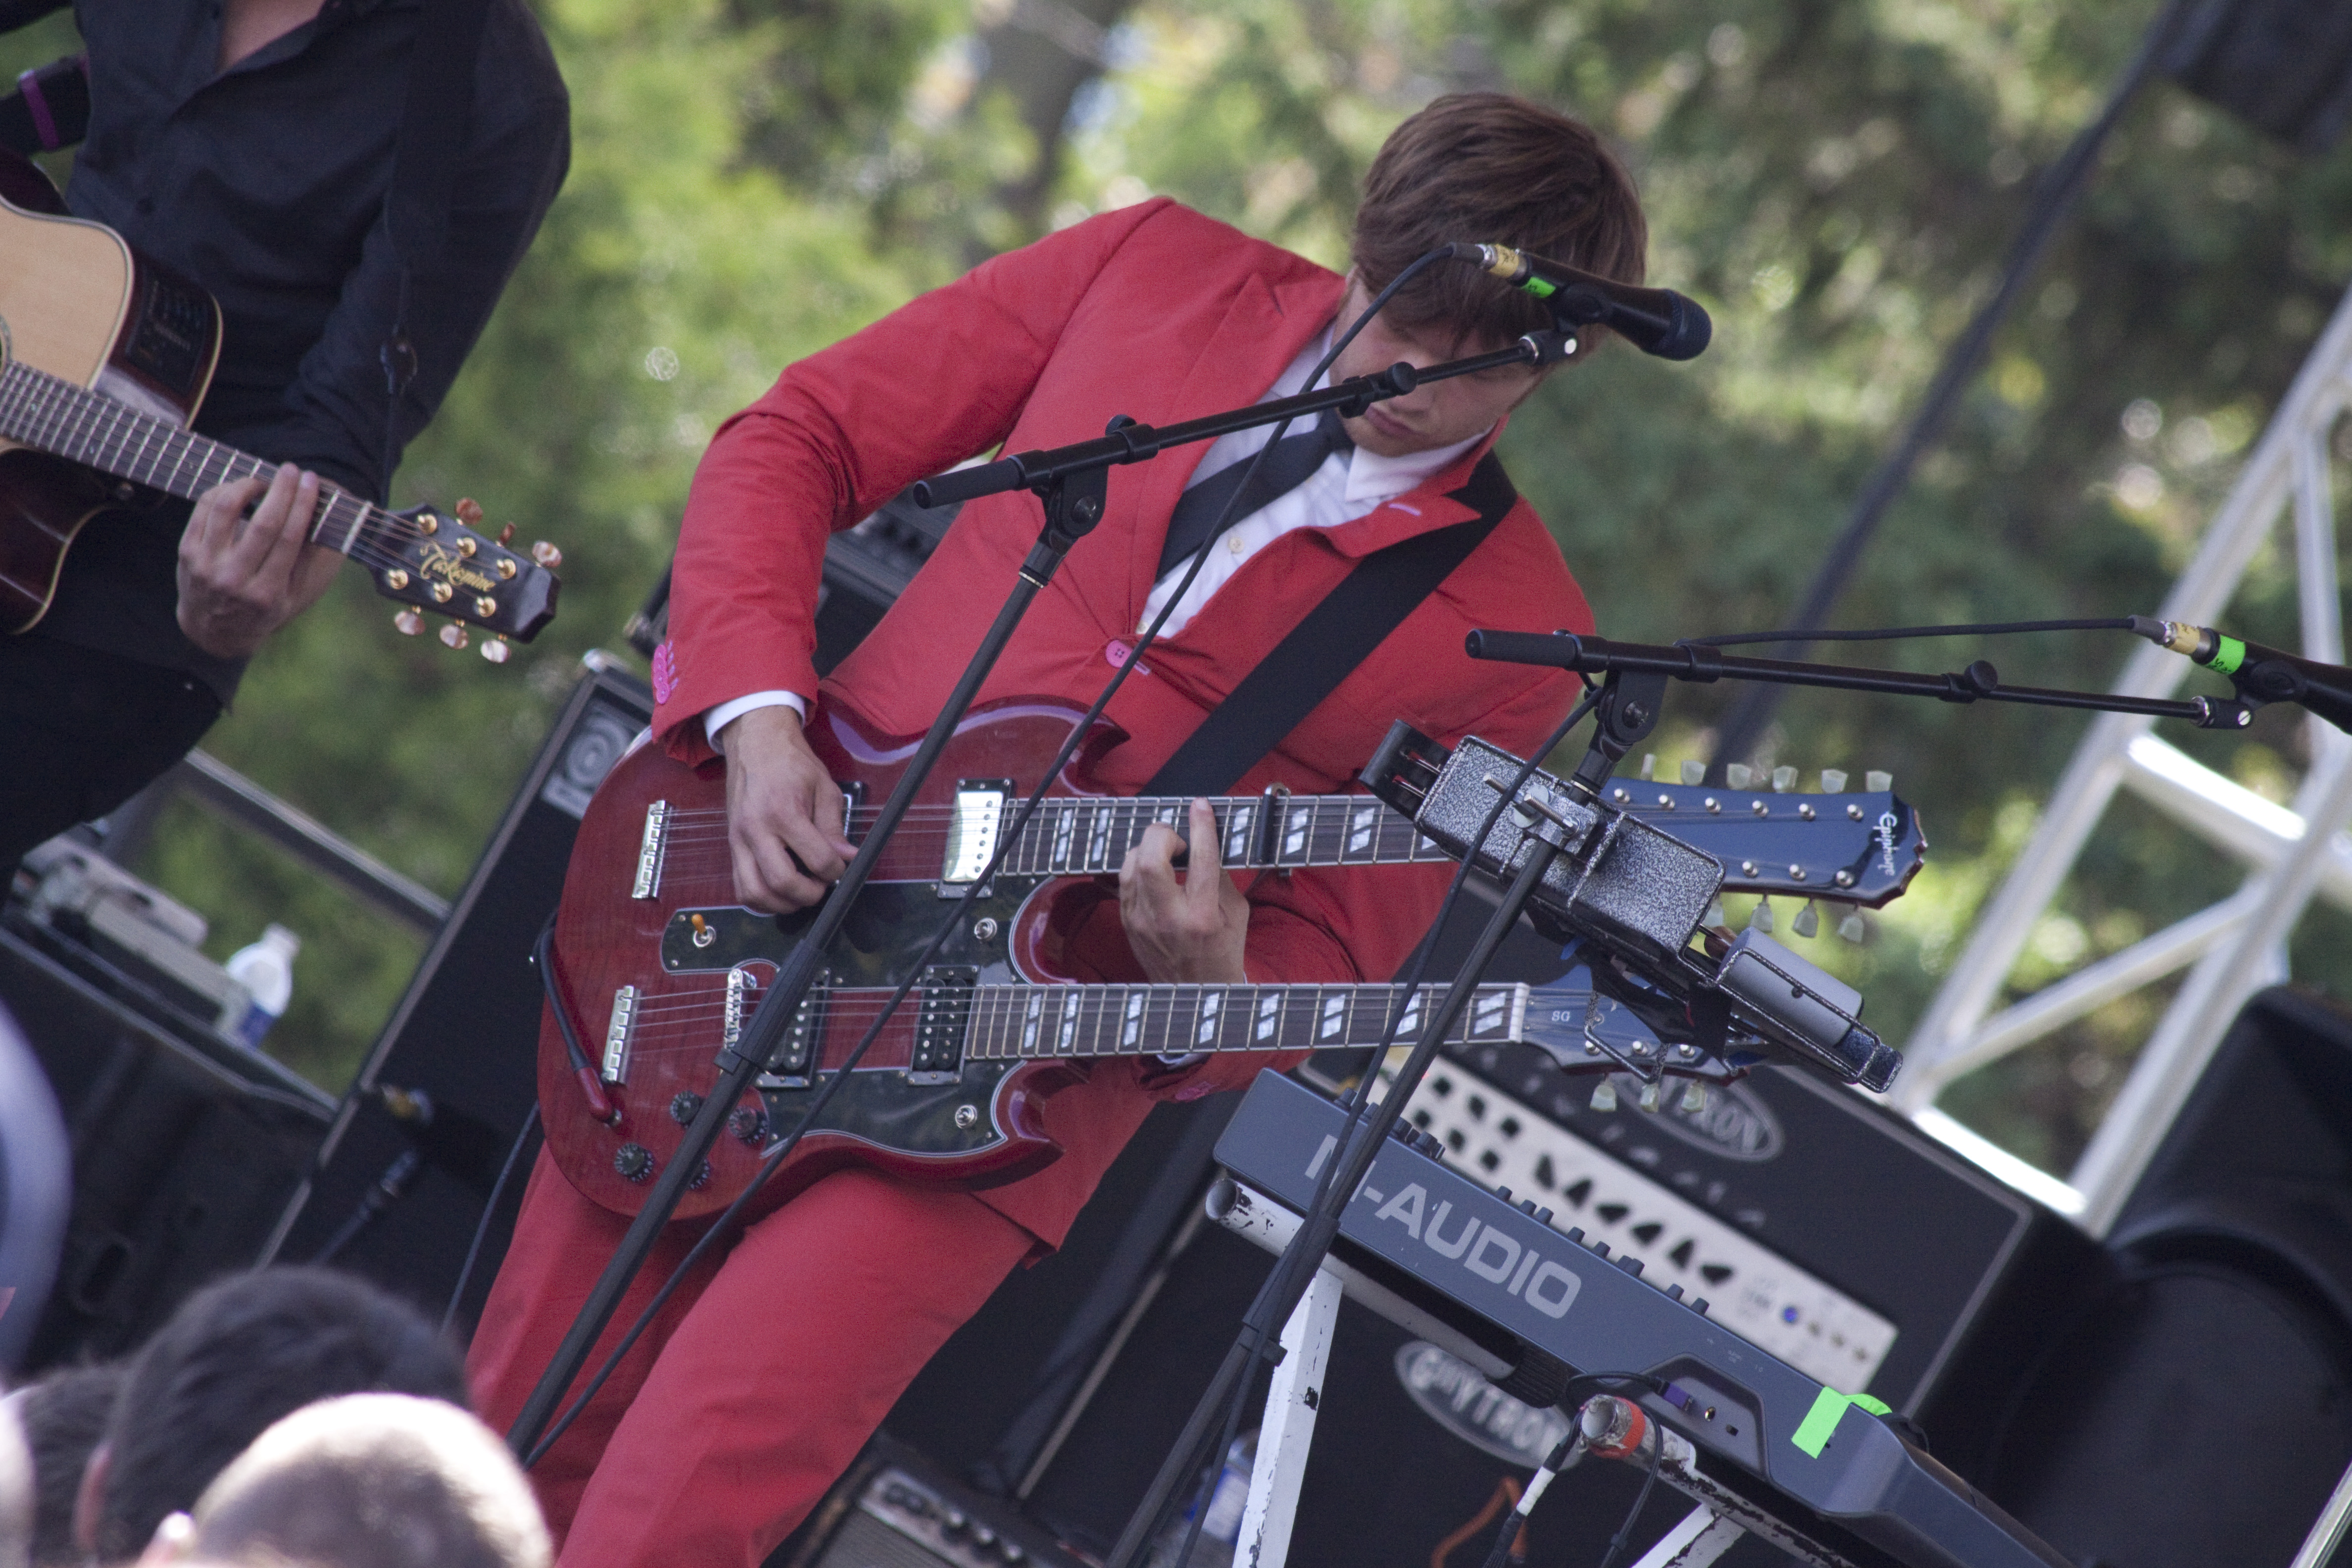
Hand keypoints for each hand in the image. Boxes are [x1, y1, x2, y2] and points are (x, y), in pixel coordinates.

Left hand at [175, 466, 340, 659]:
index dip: (302, 505)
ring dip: (248, 485)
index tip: (312, 482)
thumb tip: (322, 516)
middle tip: (292, 470)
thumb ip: (307, 560)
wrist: (213, 629)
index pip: (289, 539)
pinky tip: (238, 488)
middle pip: (263, 524)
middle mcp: (235, 580)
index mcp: (266, 593)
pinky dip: (223, 491)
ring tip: (262, 480)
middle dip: (281, 490)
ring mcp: (207, 565)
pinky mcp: (187, 552)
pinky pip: (205, 509)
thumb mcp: (291, 597)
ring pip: (227, 510)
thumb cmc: (261, 608)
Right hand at [719, 704, 855, 911]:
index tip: (841, 869)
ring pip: (755, 893)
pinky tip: (779, 891)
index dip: (836, 871)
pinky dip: (761, 899)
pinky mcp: (731, 846)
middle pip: (782, 882)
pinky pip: (741, 887)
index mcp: (784, 811)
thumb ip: (834, 826)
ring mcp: (739, 840)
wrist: (755, 744)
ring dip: (782, 904)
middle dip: (809, 894)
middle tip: (821, 886)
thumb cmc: (790, 763)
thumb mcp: (824, 787)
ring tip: (801, 893)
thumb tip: (847, 858)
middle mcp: (756, 829)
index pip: (816, 859)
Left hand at [1119, 798, 1249, 983]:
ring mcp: (1141, 922)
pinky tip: (1154, 871)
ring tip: (1166, 853)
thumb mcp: (1236, 915)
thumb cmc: (1221, 953)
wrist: (1192, 995)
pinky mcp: (1127, 923)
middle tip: (1177, 838)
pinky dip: (1138, 867)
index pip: (1200, 860)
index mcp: (1202, 917)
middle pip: (1149, 860)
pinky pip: (1124, 881)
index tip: (1200, 807)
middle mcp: (1168, 919)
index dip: (1200, 826)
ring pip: (1130, 866)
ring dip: (1148, 849)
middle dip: (1161, 835)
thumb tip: (1205, 839)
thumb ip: (1221, 876)